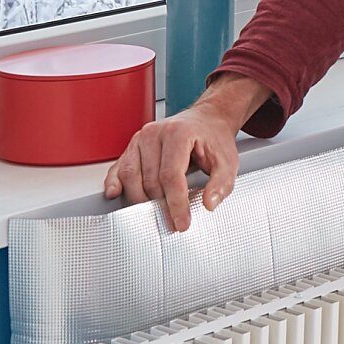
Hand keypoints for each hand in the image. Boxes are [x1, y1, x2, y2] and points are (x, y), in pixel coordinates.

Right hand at [103, 74, 269, 230]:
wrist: (205, 120)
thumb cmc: (213, 138)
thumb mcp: (228, 161)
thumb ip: (221, 183)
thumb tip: (209, 203)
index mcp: (178, 134)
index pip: (171, 176)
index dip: (175, 204)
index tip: (181, 223)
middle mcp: (154, 133)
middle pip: (150, 180)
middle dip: (160, 205)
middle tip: (173, 221)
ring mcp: (140, 139)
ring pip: (131, 176)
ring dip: (141, 199)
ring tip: (155, 212)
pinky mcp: (132, 146)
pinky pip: (118, 168)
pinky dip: (115, 183)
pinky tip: (116, 194)